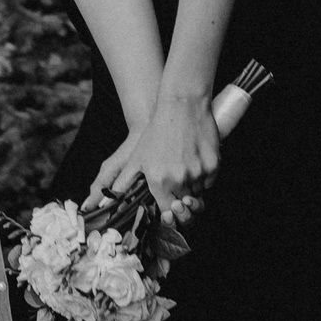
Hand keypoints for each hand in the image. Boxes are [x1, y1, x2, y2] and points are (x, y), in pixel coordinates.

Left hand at [84, 90, 220, 223]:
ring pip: (199, 194)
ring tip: (185, 167)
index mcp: (158, 181)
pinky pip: (210, 181)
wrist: (182, 106)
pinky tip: (196, 161)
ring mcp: (198, 173)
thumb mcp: (137, 158)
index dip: (169, 212)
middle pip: (184, 205)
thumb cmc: (157, 132)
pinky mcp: (213, 165)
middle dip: (181, 199)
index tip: (170, 206)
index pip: (168, 213)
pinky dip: (205, 176)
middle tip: (177, 181)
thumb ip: (124, 183)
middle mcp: (179, 180)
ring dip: (193, 187)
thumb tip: (107, 203)